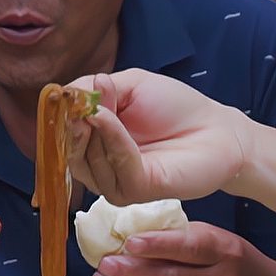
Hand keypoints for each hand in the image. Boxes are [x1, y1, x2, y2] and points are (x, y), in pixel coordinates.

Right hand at [66, 69, 253, 204]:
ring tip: (103, 107)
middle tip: (81, 102)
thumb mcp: (129, 85)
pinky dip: (110, 138)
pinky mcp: (136, 190)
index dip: (59, 118)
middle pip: (69, 152)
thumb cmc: (176, 107)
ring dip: (93, 129)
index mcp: (96, 142)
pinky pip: (114, 165)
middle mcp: (101, 166)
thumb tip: (64, 95)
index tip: (62, 98)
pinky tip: (110, 119)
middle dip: (72, 124)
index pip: (63, 136)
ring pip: (86, 161)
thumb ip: (94, 89)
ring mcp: (116, 182)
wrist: (217, 130)